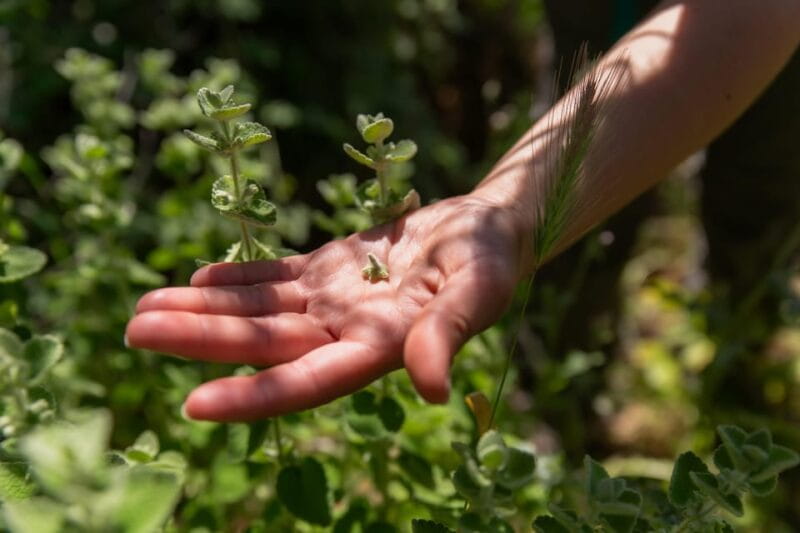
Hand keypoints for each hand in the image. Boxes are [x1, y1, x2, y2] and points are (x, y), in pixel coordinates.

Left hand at [125, 193, 529, 420]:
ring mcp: (333, 301)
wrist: (487, 228)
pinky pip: (275, 278)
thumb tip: (431, 387)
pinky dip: (237, 280)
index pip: (310, 381)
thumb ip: (449, 333)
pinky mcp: (329, 270)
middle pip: (266, 343)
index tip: (195, 404)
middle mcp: (346, 333)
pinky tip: (197, 278)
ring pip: (259, 310)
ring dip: (204, 310)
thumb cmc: (492, 259)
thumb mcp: (479, 289)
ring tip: (143, 309)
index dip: (256, 396)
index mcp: (380, 349)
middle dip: (202, 340)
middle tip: (136, 330)